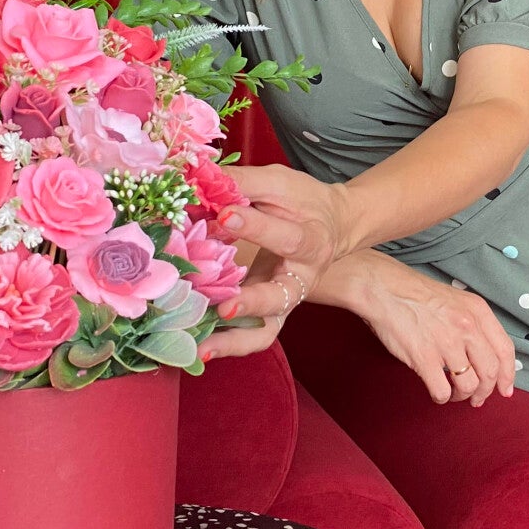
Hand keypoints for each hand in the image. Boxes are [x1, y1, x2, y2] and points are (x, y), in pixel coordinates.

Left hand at [203, 163, 352, 349]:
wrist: (333, 226)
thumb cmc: (304, 202)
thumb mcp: (280, 183)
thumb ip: (243, 184)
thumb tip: (198, 180)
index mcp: (312, 243)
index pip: (286, 237)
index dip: (255, 226)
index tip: (223, 214)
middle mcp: (301, 280)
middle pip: (280, 298)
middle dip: (252, 303)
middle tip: (223, 306)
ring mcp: (284, 302)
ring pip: (265, 331)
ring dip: (233, 342)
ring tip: (202, 348)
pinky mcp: (269, 313)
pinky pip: (250, 335)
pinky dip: (225, 344)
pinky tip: (196, 346)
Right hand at [335, 250, 517, 406]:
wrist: (383, 289)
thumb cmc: (415, 294)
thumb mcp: (455, 300)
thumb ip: (473, 323)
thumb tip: (484, 354)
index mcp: (477, 311)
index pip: (505, 350)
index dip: (508, 375)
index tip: (505, 390)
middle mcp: (467, 327)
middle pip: (490, 372)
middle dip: (485, 391)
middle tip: (476, 399)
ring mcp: (447, 343)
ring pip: (469, 385)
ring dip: (463, 396)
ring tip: (454, 394)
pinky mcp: (424, 358)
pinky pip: (442, 390)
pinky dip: (442, 397)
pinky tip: (437, 392)